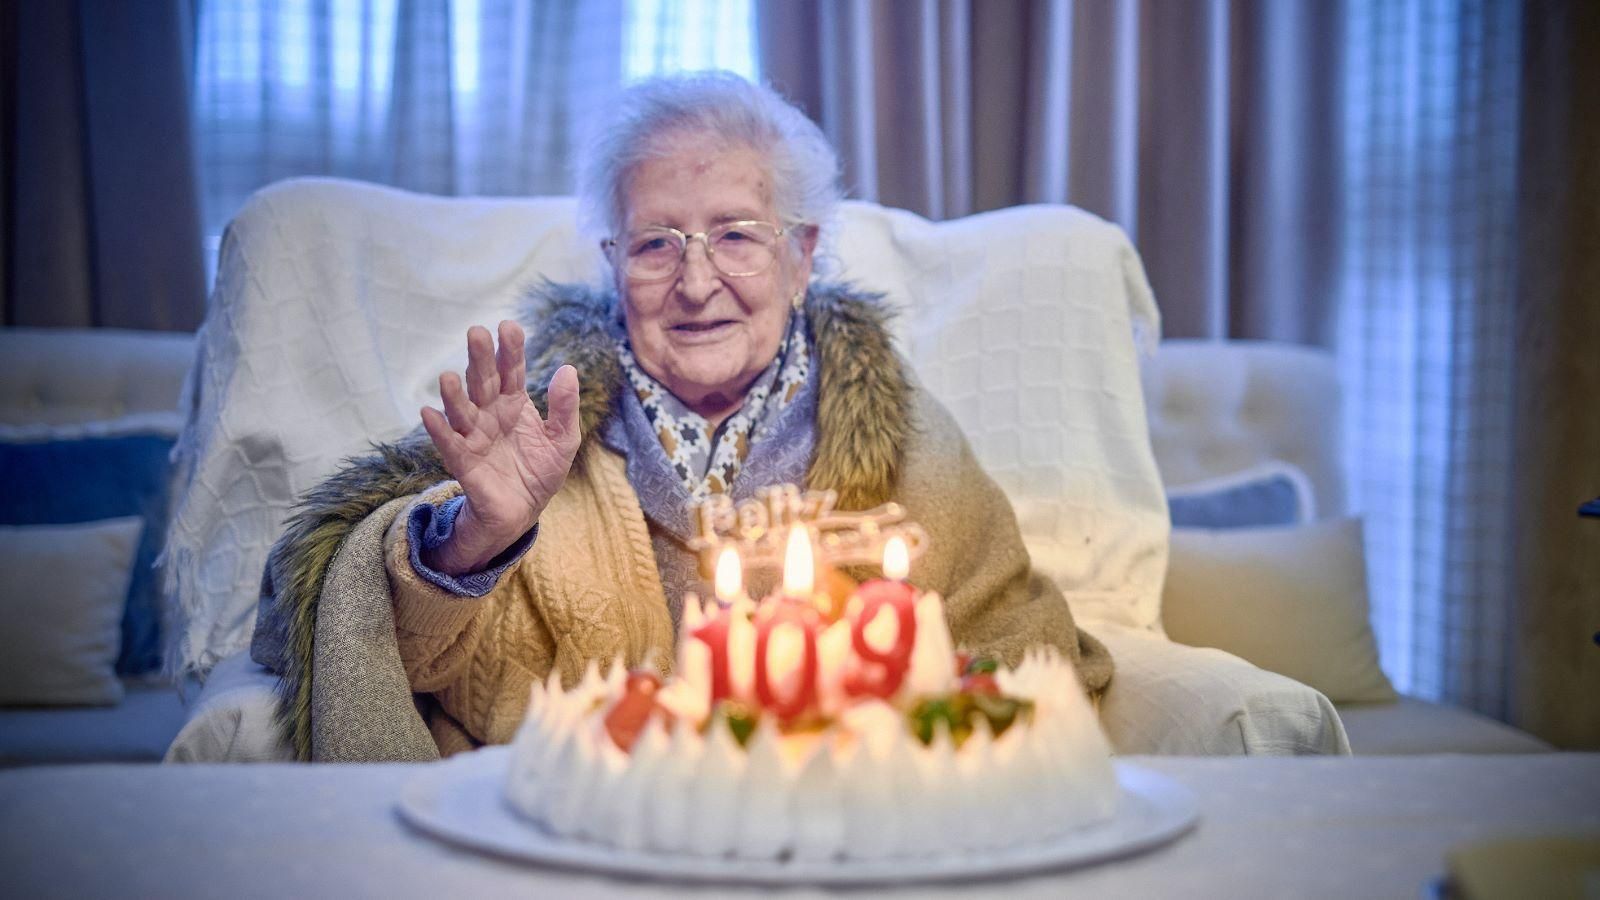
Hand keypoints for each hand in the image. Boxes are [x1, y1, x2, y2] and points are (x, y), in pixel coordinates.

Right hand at [419, 321, 579, 574]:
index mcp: (514, 402)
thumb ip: (564, 407)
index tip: (509, 325)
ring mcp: (473, 435)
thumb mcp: (563, 439)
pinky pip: (449, 443)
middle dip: (480, 359)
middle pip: (483, 381)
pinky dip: (439, 429)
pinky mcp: (462, 461)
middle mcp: (489, 412)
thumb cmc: (541, 470)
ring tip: (449, 377)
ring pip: (461, 409)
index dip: (510, 350)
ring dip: (454, 394)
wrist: (524, 510)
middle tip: (476, 333)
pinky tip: (430, 413)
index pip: (512, 370)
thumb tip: (568, 370)